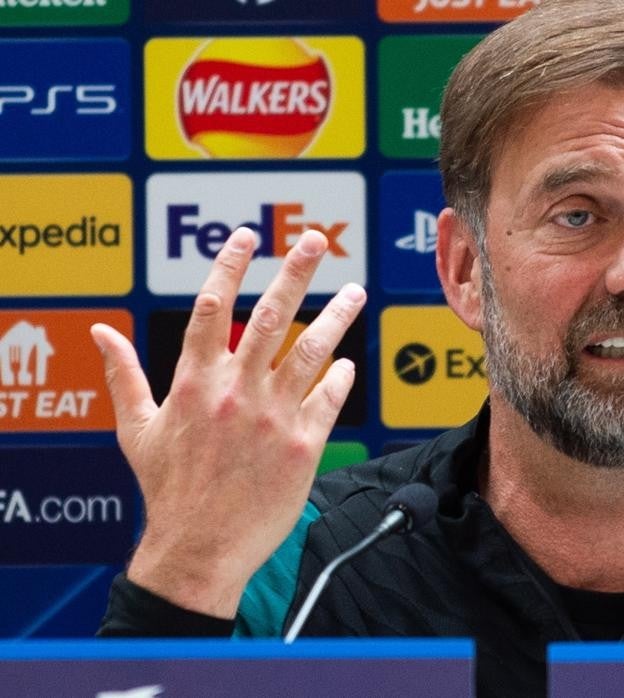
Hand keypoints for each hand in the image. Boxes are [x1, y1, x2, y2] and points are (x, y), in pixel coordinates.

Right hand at [91, 227, 365, 617]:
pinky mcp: (304, 446)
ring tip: (355, 291)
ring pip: (313, 351)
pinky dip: (340, 375)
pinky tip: (345, 363)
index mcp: (193, 384)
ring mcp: (274, 418)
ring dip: (338, 316)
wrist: (200, 550)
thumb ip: (124, 374)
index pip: (213, 308)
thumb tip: (98, 330)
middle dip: (296, 272)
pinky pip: (330, 398)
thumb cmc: (167, 489)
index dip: (230, 266)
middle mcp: (236, 393)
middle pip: (273, 316)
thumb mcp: (136, 430)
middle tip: (314, 239)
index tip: (246, 236)